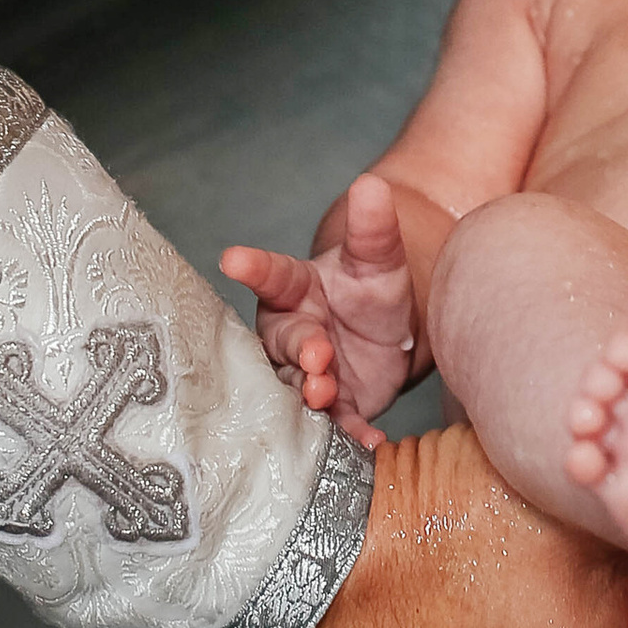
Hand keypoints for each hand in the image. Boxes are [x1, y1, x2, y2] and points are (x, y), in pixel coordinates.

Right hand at [223, 171, 419, 447]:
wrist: (395, 337)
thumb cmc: (373, 289)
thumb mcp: (379, 258)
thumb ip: (373, 227)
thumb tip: (371, 185)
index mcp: (296, 289)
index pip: (272, 273)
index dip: (253, 266)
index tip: (232, 257)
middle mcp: (293, 332)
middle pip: (284, 340)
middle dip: (298, 348)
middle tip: (317, 354)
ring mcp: (307, 373)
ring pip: (298, 386)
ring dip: (312, 394)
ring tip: (328, 396)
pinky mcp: (331, 408)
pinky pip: (335, 424)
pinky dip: (350, 434)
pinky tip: (369, 442)